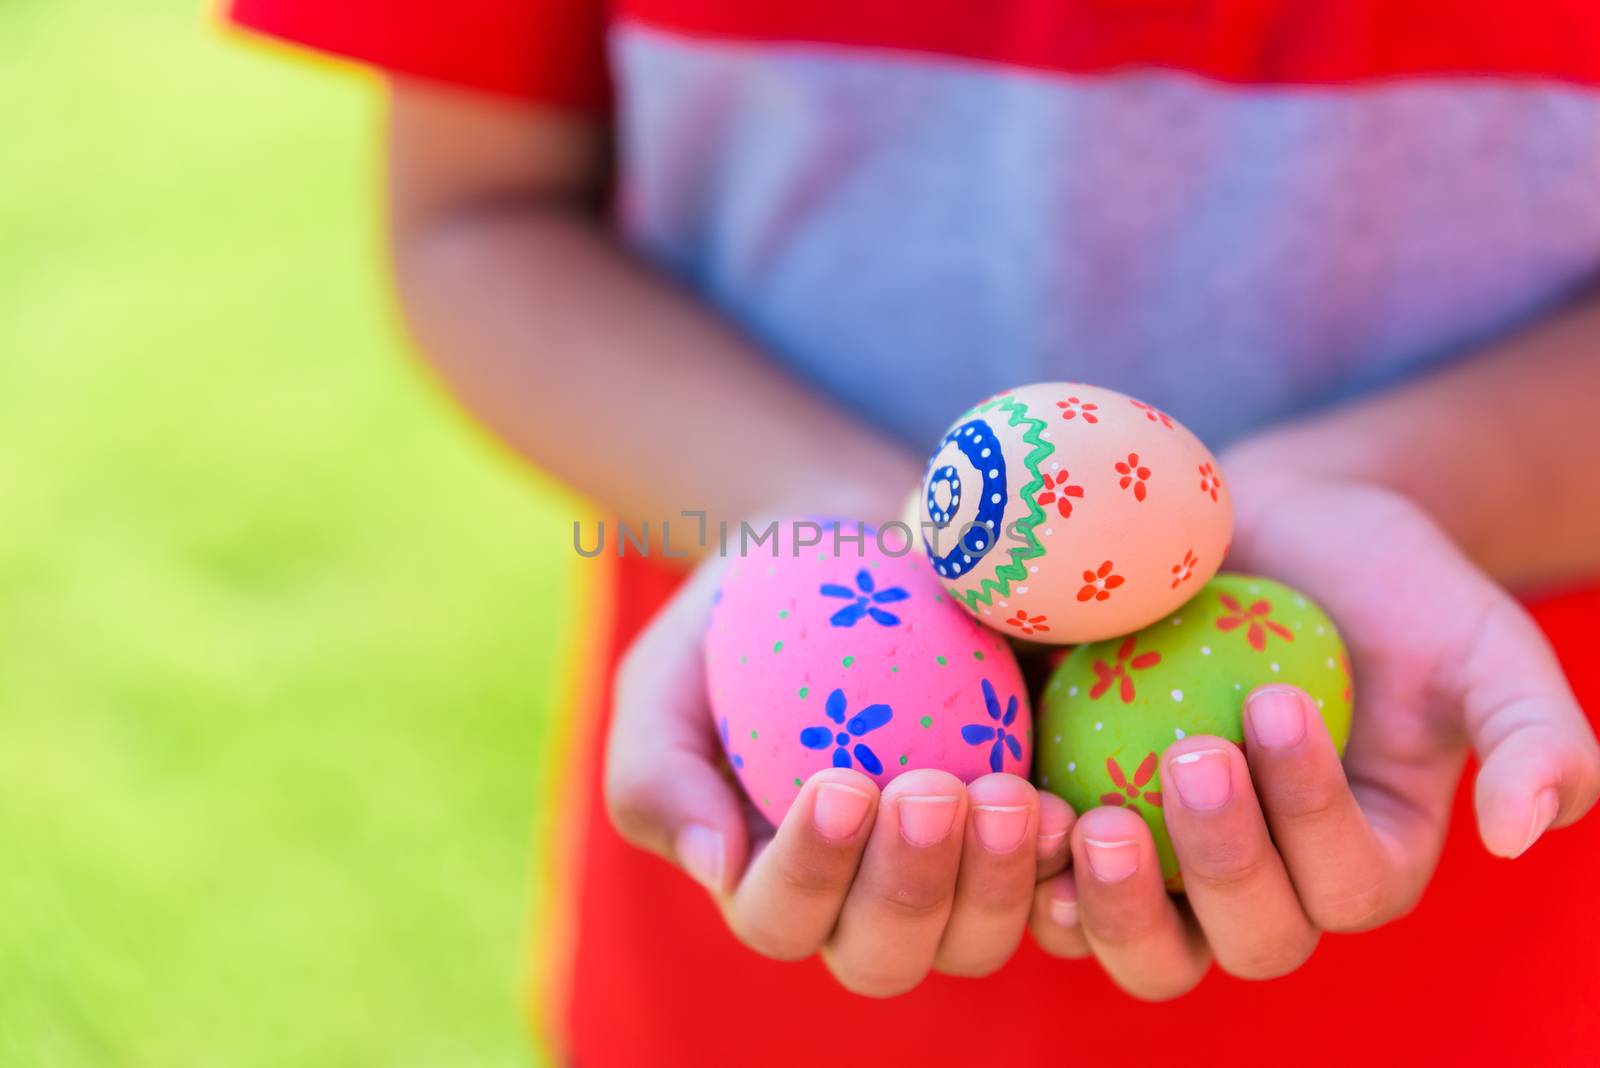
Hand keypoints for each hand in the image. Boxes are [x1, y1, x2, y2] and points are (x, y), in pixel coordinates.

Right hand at [605, 556, 1076, 995]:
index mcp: (767, 882)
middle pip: (883, 956)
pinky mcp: (1020, 845)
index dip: (811, 873)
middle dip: (908, 890)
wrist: (849, 550)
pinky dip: (1063, 865)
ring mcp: (949, 883)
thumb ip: (659, 771)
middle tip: (930, 792)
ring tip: (1010, 796)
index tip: (839, 784)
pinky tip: (1070, 809)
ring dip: (995, 886)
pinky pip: (1053, 889)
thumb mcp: (665, 676)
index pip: (780, 917)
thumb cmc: (741, 618)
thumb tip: (716, 864)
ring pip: (973, 941)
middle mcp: (858, 904)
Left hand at [1028, 467, 1599, 998]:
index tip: (1274, 700)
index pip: (1346, 884)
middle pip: (1247, 939)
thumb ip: (1532, 731)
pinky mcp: (1090, 826)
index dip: (1311, 815)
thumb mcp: (1478, 639)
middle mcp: (1267, 885)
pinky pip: (1054, 883)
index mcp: (1364, 860)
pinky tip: (1007, 804)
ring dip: (1111, 905)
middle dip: (1221, 867)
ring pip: (1143, 944)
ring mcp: (1172, 870)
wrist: (1263, 530)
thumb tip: (1528, 829)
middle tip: (1187, 759)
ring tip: (1086, 818)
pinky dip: (1028, 865)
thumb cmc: (1380, 582)